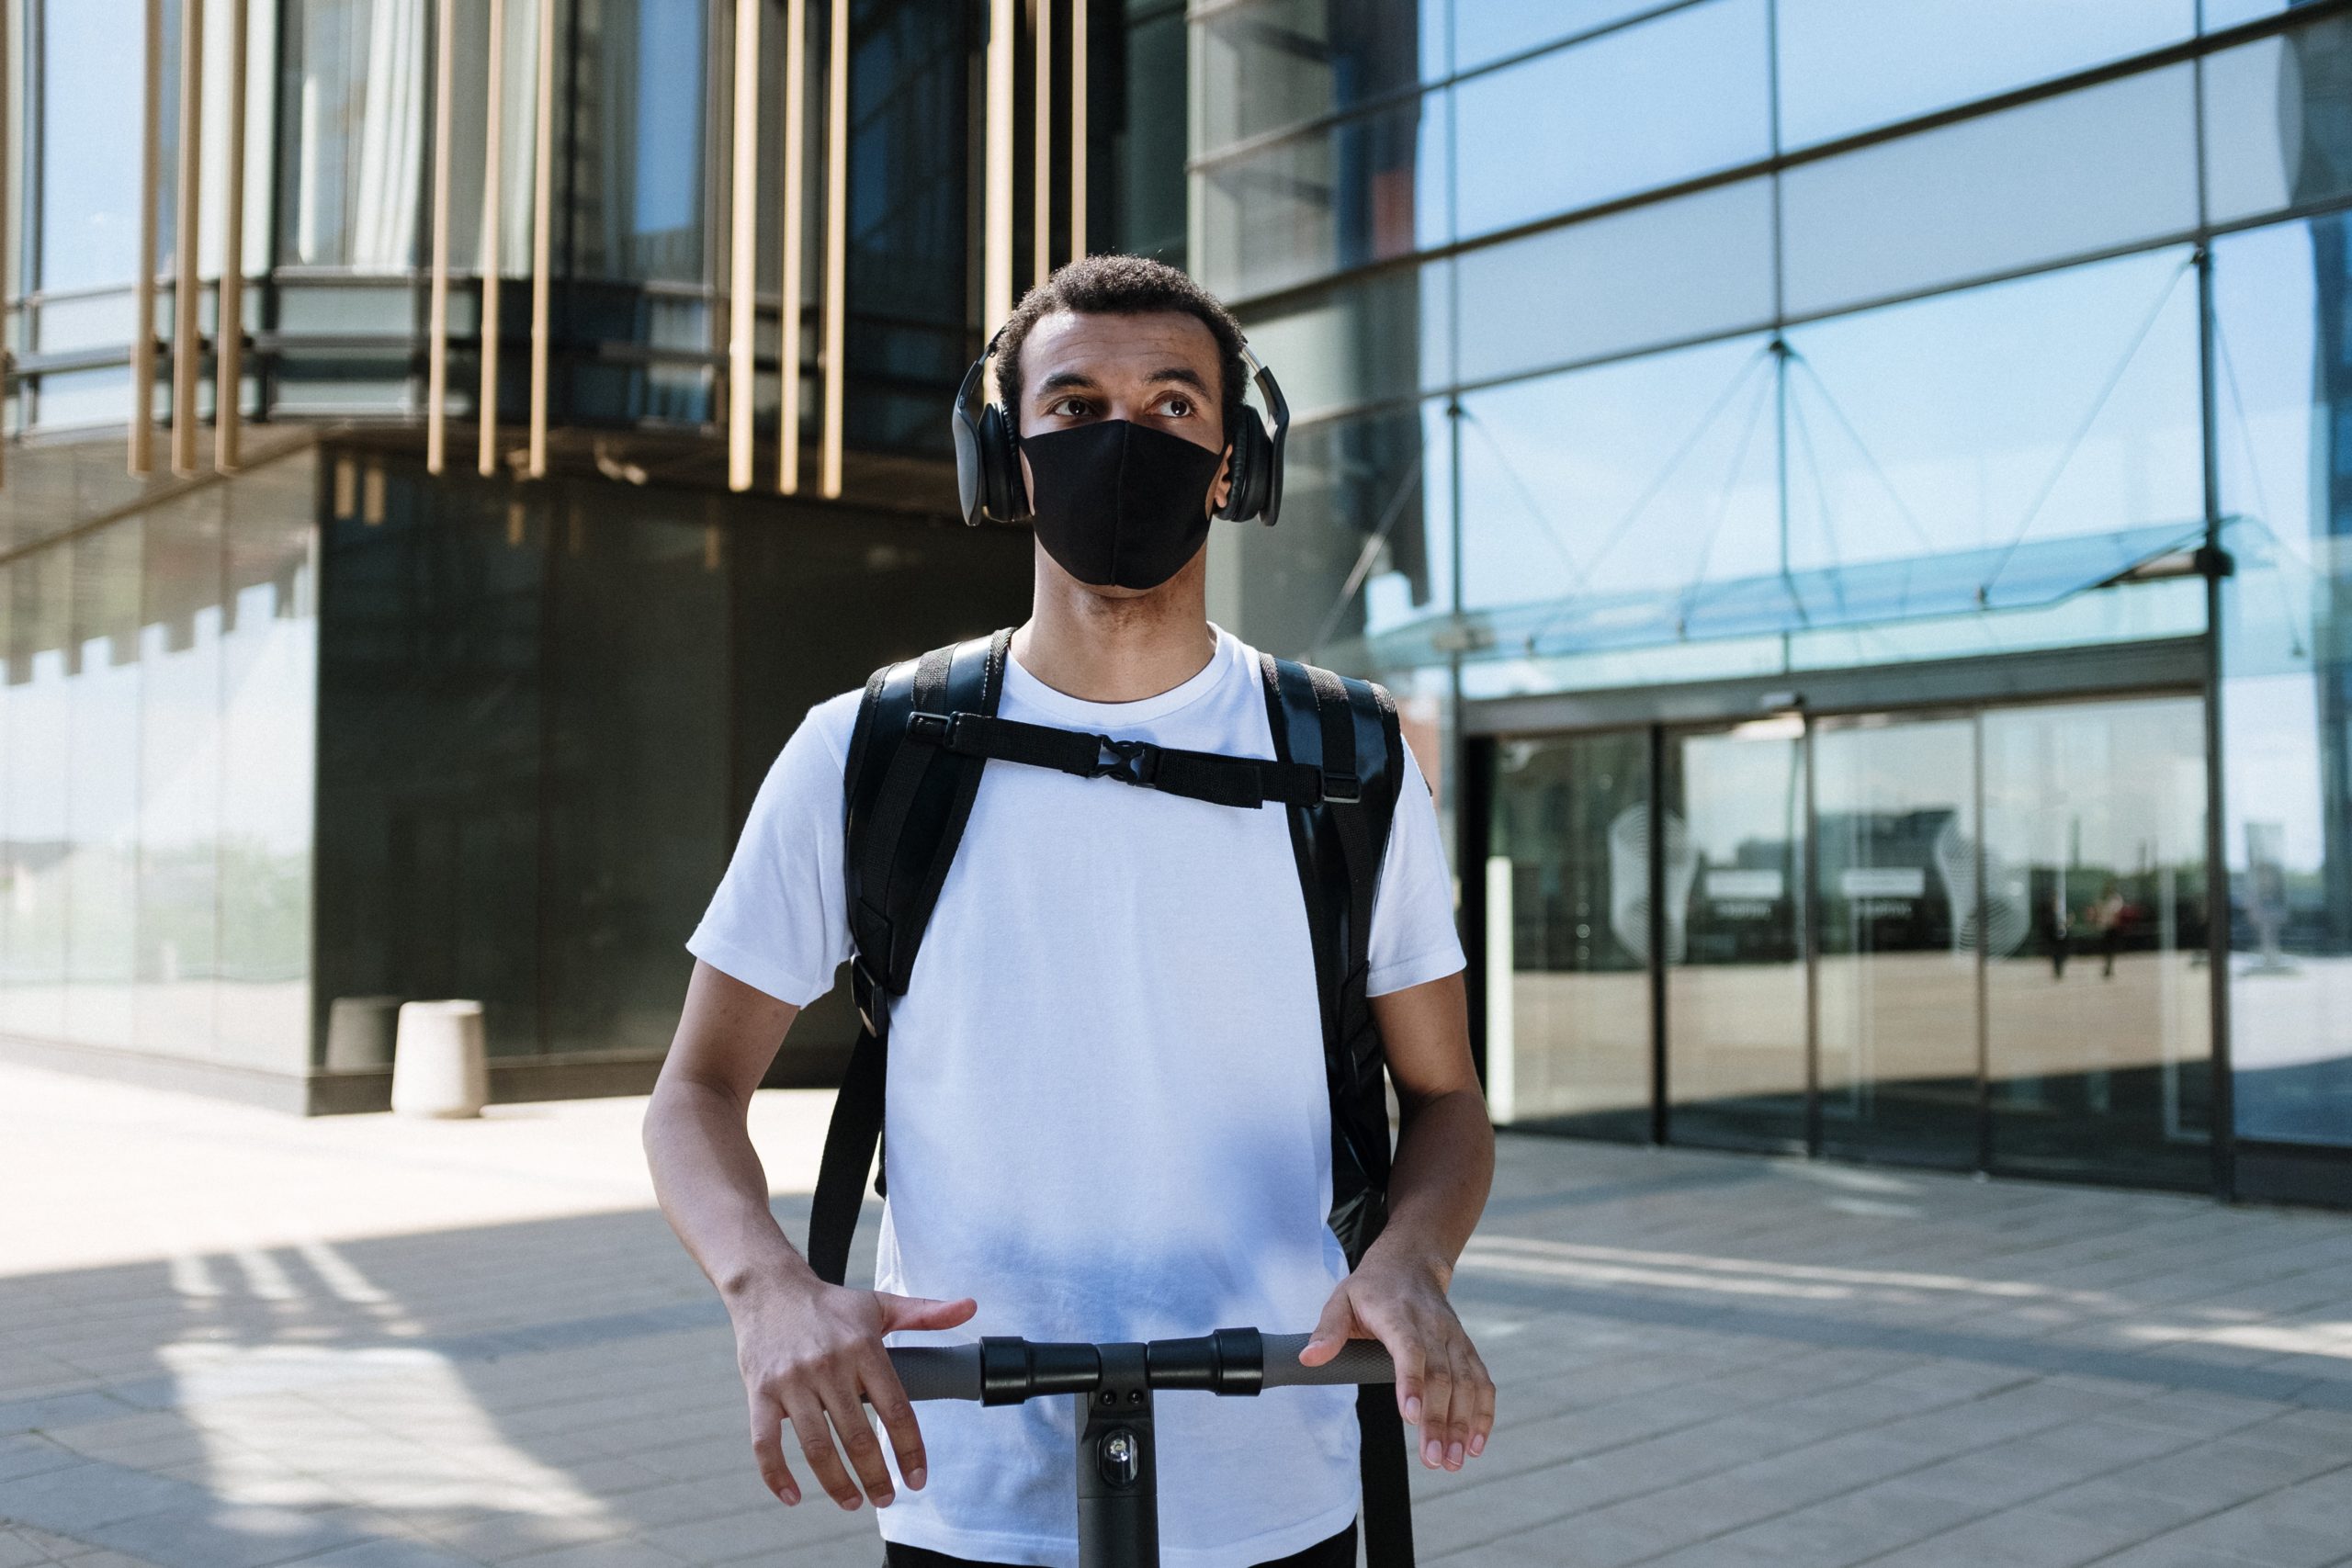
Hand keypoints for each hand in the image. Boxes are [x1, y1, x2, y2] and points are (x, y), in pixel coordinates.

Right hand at [730, 1275, 977, 1509]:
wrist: (768, 1287)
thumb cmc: (831, 1303)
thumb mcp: (880, 1304)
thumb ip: (927, 1313)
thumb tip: (971, 1308)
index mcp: (863, 1347)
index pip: (896, 1409)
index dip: (910, 1450)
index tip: (918, 1479)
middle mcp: (828, 1365)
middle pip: (857, 1436)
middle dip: (876, 1477)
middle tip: (887, 1500)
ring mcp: (791, 1381)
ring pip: (817, 1447)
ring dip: (837, 1484)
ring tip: (853, 1502)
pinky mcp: (759, 1392)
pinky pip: (765, 1443)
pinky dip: (776, 1476)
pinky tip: (793, 1497)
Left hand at [1300, 1246, 1493, 1472]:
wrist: (1412, 1262)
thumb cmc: (1372, 1287)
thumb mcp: (1341, 1299)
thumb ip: (1327, 1330)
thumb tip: (1309, 1358)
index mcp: (1398, 1315)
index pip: (1410, 1349)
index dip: (1412, 1382)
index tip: (1410, 1417)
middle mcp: (1432, 1327)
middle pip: (1442, 1376)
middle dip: (1440, 1420)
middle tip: (1435, 1459)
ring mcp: (1454, 1338)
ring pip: (1467, 1383)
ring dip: (1464, 1424)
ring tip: (1455, 1461)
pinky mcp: (1466, 1349)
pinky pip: (1482, 1382)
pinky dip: (1484, 1413)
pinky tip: (1477, 1445)